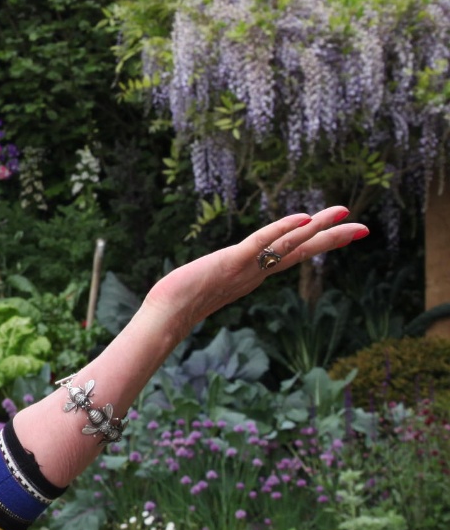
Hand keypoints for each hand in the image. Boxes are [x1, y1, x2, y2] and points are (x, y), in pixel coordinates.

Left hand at [144, 206, 366, 336]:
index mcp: (253, 275)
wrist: (165, 316)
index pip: (291, 256)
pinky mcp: (231, 261)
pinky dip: (282, 229)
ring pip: (290, 244)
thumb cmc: (178, 303)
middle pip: (302, 251)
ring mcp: (247, 268)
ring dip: (319, 228)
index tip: (341, 234)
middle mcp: (256, 272)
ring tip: (345, 213)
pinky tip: (303, 218)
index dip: (316, 244)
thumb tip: (212, 280)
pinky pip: (262, 243)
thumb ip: (216, 281)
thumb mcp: (206, 286)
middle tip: (365, 227)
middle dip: (333, 238)